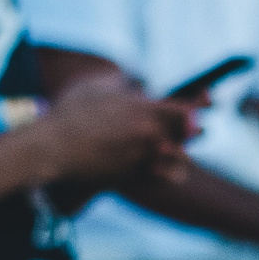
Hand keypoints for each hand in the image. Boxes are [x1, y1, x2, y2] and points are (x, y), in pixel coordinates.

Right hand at [34, 72, 189, 184]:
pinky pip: (166, 179)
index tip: (208, 99)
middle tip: (195, 126)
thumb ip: (122, 82)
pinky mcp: (133, 176)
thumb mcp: (95, 86)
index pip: (185, 107)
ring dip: (182, 152)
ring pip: (182, 159)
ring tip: (176, 149)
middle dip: (192, 128)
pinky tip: (165, 167)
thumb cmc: (69, 113)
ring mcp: (141, 158)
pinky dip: (169, 174)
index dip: (199, 103)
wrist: (50, 148)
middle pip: (187, 133)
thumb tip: (136, 81)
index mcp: (142, 109)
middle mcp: (147, 134)